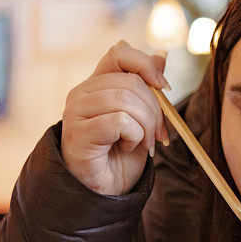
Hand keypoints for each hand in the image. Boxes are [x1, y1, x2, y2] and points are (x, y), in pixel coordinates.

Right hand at [61, 40, 170, 195]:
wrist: (106, 188)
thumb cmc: (121, 152)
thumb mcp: (142, 116)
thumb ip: (147, 87)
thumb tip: (161, 57)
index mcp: (96, 84)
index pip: (119, 53)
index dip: (145, 65)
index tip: (164, 88)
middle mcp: (81, 93)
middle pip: (131, 82)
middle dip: (155, 109)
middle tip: (158, 133)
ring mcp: (75, 113)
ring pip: (126, 101)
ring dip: (146, 126)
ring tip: (144, 143)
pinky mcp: (78, 134)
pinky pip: (120, 122)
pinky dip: (135, 136)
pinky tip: (129, 147)